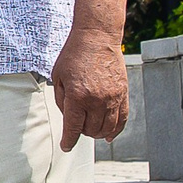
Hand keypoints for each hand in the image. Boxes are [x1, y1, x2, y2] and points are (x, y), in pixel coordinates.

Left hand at [51, 27, 130, 151]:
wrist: (97, 37)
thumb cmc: (74, 55)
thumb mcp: (58, 77)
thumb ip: (61, 100)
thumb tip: (68, 119)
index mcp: (77, 96)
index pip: (73, 128)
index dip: (68, 140)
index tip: (66, 146)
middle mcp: (97, 100)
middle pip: (91, 130)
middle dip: (82, 133)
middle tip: (77, 126)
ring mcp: (113, 97)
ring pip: (108, 128)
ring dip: (98, 133)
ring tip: (90, 129)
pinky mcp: (123, 93)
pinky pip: (122, 119)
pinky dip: (116, 130)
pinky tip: (109, 136)